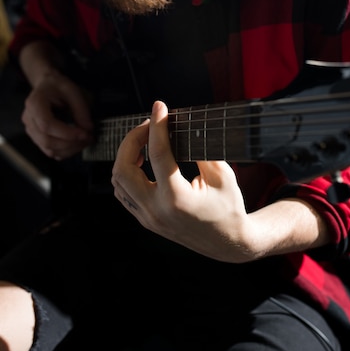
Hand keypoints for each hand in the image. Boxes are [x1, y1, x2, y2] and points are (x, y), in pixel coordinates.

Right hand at [21, 70, 93, 159]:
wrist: (47, 86)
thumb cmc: (58, 87)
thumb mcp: (72, 91)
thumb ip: (81, 109)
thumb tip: (88, 128)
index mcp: (34, 104)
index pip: (47, 125)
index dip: (66, 133)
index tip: (84, 133)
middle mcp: (29, 119)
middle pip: (47, 141)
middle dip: (71, 143)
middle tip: (89, 137)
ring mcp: (31, 131)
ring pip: (49, 150)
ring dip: (71, 149)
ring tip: (86, 140)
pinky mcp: (37, 138)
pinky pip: (51, 151)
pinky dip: (66, 152)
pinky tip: (77, 143)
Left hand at [111, 100, 252, 261]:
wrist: (228, 243)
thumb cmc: (230, 209)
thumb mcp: (223, 175)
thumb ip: (200, 151)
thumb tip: (181, 128)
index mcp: (177, 198)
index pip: (158, 154)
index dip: (157, 125)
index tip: (160, 107)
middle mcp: (156, 210)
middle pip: (124, 168)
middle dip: (132, 139)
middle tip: (149, 125)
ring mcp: (147, 218)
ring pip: (119, 181)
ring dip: (127, 155)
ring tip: (145, 140)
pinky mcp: (145, 220)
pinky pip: (123, 193)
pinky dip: (127, 172)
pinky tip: (141, 160)